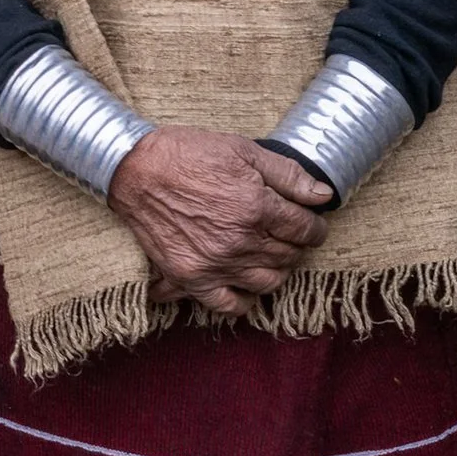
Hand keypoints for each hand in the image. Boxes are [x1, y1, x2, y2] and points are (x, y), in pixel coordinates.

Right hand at [107, 127, 332, 318]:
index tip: (308, 220)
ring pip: (269, 282)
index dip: (314, 224)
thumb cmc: (186, 154)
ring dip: (276, 268)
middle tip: (285, 231)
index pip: (307, 229)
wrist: (132, 169)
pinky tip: (244, 281)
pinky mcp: (192, 277)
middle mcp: (241, 241)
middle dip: (295, 243)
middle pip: (290, 256)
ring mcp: (216, 263)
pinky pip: (230, 305)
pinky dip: (244, 299)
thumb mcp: (241, 149)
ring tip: (267, 252)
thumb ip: (287, 173)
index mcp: (257, 207)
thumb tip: (324, 195)